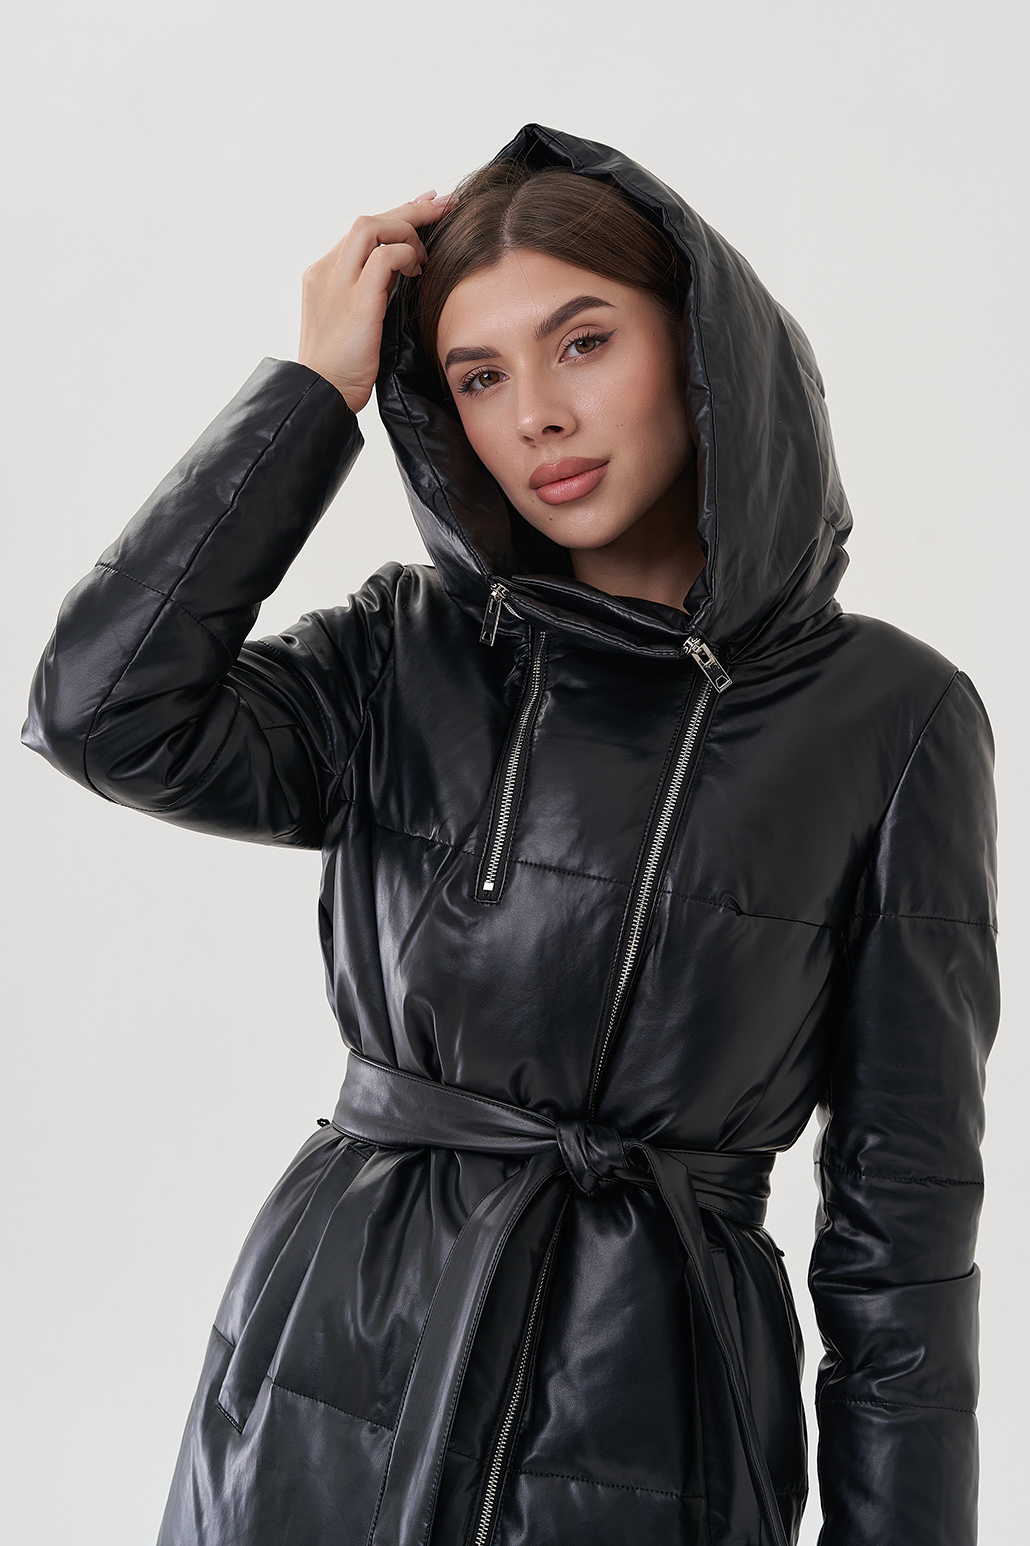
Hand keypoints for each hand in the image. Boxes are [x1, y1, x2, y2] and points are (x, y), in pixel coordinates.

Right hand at [297, 189, 457, 412]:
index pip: (361, 232)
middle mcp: (327, 271)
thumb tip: (401, 273)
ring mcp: (338, 283)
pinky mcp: (356, 300)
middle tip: (443, 203)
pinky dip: (406, 256)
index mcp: (324, 275)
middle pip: (368, 221)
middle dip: (410, 209)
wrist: (322, 395)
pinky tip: (418, 272)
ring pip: (371, 227)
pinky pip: (384, 258)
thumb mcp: (357, 321)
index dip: (396, 214)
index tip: (425, 204)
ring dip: (407, 230)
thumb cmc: (343, 369)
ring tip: (426, 254)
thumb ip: (372, 293)